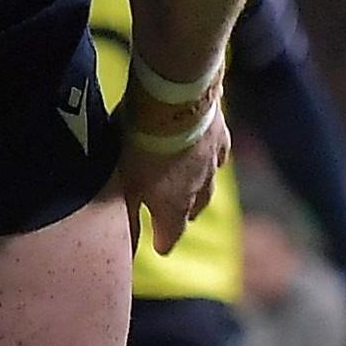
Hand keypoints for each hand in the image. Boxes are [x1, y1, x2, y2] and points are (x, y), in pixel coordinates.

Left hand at [119, 97, 229, 255]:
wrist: (178, 95)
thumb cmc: (143, 142)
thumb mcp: (125, 182)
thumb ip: (126, 216)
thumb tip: (126, 250)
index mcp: (174, 205)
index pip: (171, 235)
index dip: (164, 241)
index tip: (160, 247)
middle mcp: (199, 189)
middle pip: (192, 210)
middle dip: (182, 216)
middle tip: (175, 217)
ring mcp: (212, 161)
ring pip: (208, 183)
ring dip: (198, 189)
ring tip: (191, 188)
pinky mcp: (220, 134)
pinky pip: (217, 154)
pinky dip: (209, 157)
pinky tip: (205, 152)